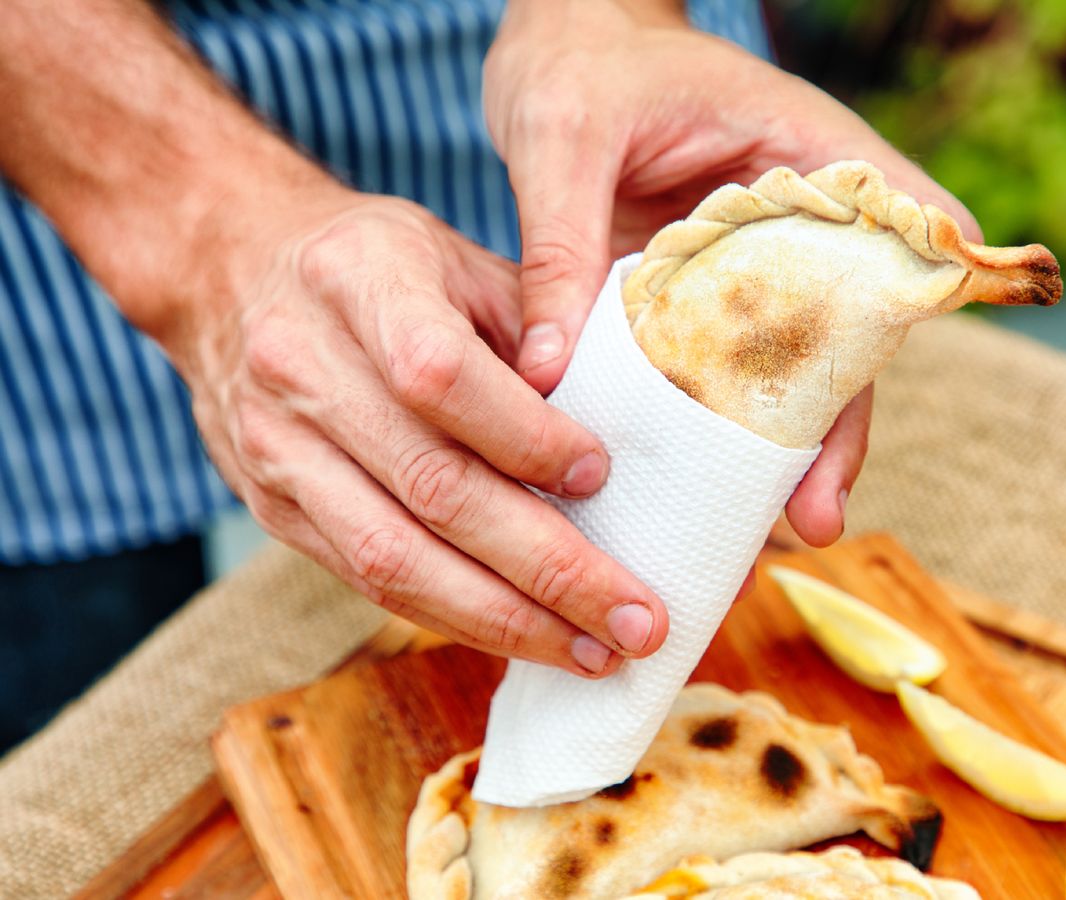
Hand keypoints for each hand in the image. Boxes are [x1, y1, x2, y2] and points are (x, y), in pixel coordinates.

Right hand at [150, 185, 667, 676]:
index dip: (526, 438)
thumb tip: (623, 426)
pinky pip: (366, 580)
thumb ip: (534, 328)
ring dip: (505, 619)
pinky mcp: (269, 506)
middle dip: (548, 567)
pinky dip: (451, 616)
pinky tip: (521, 636)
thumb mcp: (455, 259)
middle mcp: (302, 367)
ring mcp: (276, 447)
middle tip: (636, 619)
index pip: (441, 376)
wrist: (226, 271)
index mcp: (358, 281)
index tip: (601, 478)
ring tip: (592, 652)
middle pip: (431, 489)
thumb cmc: (372, 262)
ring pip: (394, 559)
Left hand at [484, 1, 982, 545]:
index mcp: (795, 151)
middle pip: (845, 328)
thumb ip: (560, 250)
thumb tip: (545, 375)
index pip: (898, 214)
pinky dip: (714, 430)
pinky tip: (702, 492)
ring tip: (772, 529)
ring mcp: (747, 267)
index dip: (928, 279)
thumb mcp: (561, 139)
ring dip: (782, 450)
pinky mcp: (698, 298)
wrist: (554, 49)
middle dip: (838, 425)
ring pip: (786, 366)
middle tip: (818, 514)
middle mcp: (788, 220)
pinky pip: (716, 371)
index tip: (938, 344)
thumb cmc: (576, 63)